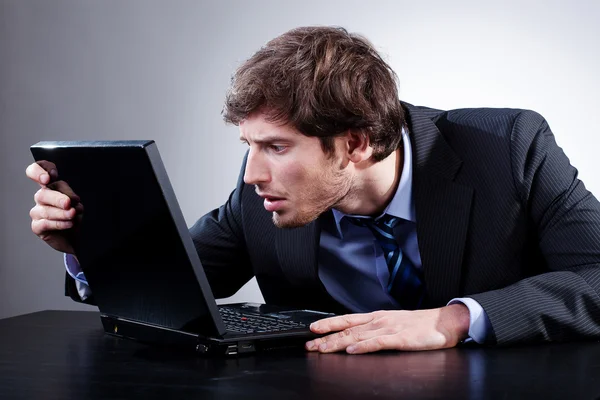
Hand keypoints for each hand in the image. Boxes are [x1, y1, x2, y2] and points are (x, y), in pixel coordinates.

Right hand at [26, 161, 82, 254]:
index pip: (36, 171)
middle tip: (69, 203)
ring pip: (45, 210)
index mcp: (50, 187)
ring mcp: (37, 212)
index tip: (50, 176)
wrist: (73, 237)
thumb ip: (71, 197)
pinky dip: (59, 223)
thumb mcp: (76, 203)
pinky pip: (45, 223)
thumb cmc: (73, 216)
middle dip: (57, 198)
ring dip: (61, 213)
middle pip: (43, 193)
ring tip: (73, 214)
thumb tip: (70, 200)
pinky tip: (69, 223)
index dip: (39, 170)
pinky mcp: (37, 227)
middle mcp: (41, 197)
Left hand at [305, 304, 469, 353]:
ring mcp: (390, 329)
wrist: (445, 322)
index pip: (347, 320)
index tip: (312, 330)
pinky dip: (364, 347)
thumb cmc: (420, 325)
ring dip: (338, 342)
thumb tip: (357, 337)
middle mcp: (380, 321)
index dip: (328, 324)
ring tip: (323, 348)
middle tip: (310, 345)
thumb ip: (376, 329)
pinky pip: (379, 343)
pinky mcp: (401, 339)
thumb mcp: (394, 323)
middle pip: (348, 329)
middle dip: (326, 337)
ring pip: (358, 336)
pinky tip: (352, 351)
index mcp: (377, 317)